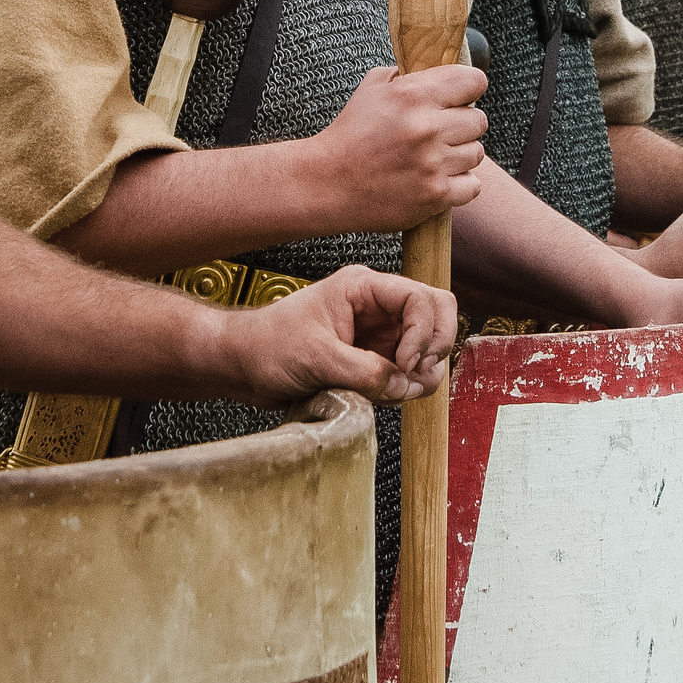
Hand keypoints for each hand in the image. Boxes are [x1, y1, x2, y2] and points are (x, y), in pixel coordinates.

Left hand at [220, 265, 456, 407]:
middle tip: (412, 373)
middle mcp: (378, 308)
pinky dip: (407, 387)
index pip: (421, 298)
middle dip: (434, 347)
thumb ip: (364, 371)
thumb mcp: (316, 356)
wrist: (244, 365)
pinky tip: (383, 394)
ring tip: (393, 390)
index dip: (423, 332)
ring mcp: (380, 335)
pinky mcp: (376, 361)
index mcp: (364, 288)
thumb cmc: (269, 345)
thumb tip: (405, 385)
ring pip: (429, 348)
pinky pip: (410, 373)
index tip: (405, 363)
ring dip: (421, 373)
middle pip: (437, 315)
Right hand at [301, 65, 490, 231]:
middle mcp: (427, 127)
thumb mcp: (371, 89)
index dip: (468, 88)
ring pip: (476, 153)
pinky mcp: (435, 195)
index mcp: (413, 95)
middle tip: (440, 132)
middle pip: (479, 121)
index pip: (473, 81)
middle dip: (462, 125)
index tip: (460, 97)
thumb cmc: (350, 135)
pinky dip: (458, 184)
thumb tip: (435, 72)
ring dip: (459, 155)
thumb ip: (406, 76)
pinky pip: (472, 185)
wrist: (327, 182)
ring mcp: (433, 164)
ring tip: (433, 157)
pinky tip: (437, 178)